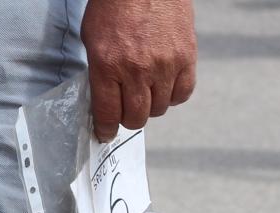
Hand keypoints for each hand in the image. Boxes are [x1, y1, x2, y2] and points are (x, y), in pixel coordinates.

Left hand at [82, 0, 196, 140]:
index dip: (106, 129)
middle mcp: (137, 69)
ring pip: (160, 108)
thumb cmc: (115, 5)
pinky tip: (165, 86)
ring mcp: (164, 64)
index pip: (107, 114)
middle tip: (127, 110)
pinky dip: (174, 95)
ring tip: (146, 92)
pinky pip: (183, 92)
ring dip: (151, 106)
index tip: (106, 133)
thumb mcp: (93, 39)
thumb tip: (105, 101)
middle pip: (136, 117)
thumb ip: (99, 72)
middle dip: (128, 119)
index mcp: (108, 66)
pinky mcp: (186, 55)